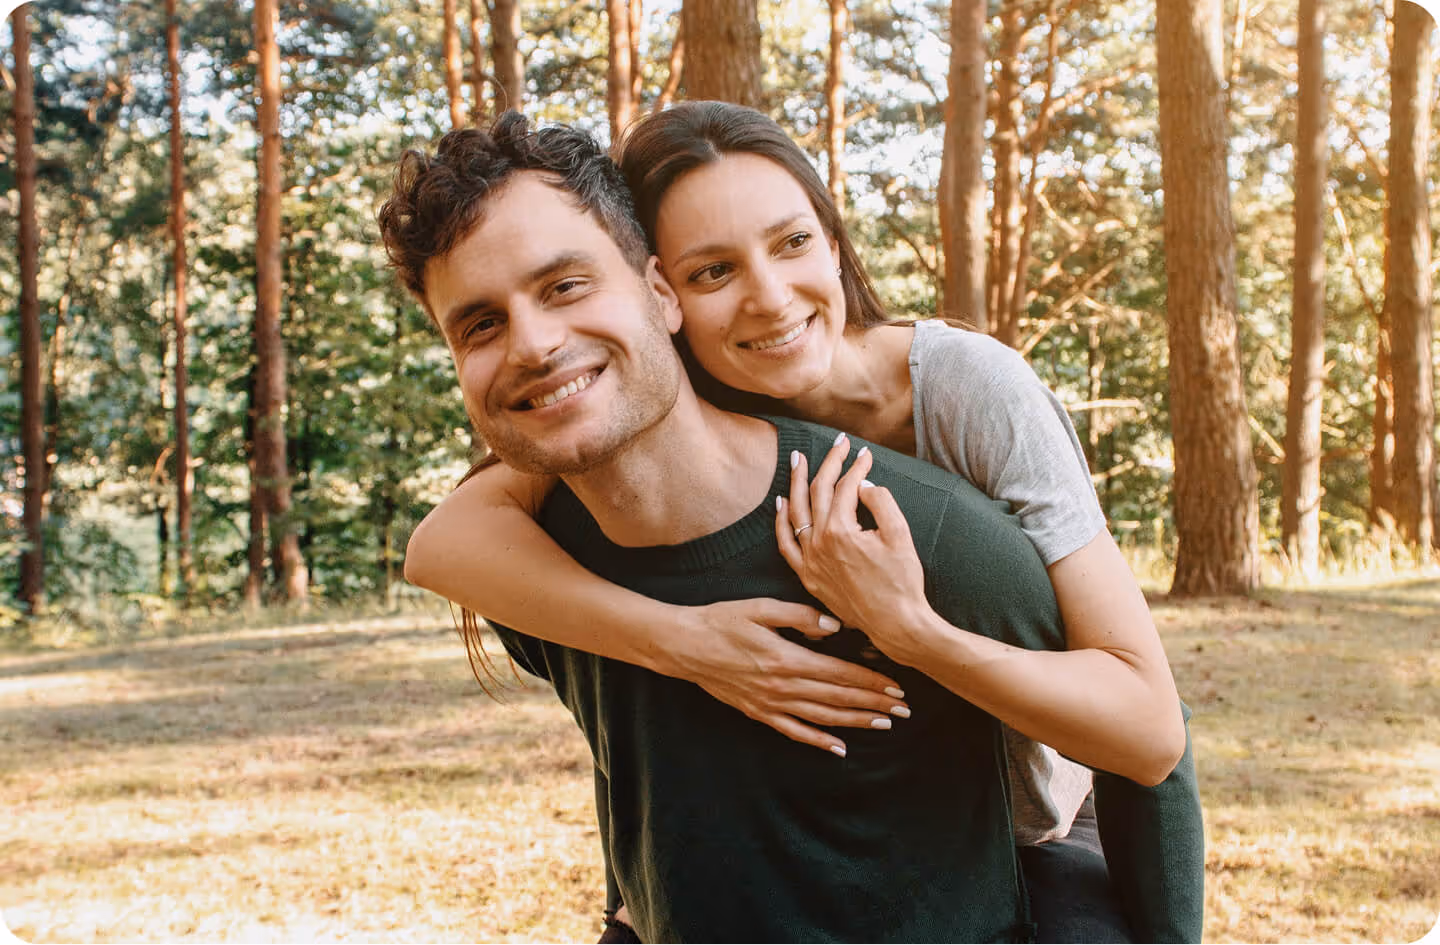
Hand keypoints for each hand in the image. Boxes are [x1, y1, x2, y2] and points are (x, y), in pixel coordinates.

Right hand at [665, 597, 910, 755]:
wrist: (684, 646)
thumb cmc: (722, 621)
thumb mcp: (760, 608)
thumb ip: (799, 616)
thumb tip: (835, 627)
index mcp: (787, 658)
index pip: (840, 673)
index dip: (871, 680)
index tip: (896, 685)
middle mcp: (783, 686)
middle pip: (838, 698)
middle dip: (874, 703)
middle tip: (904, 709)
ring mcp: (770, 703)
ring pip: (822, 717)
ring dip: (856, 721)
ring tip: (884, 724)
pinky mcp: (758, 713)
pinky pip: (794, 731)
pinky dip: (818, 741)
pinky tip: (839, 748)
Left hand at [776, 434, 934, 665]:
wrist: (896, 625)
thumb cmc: (902, 582)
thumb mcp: (900, 536)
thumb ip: (882, 502)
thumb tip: (864, 485)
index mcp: (841, 531)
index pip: (846, 488)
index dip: (857, 467)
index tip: (866, 454)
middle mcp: (819, 543)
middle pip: (818, 492)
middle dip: (830, 463)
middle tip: (839, 443)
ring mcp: (810, 561)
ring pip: (796, 512)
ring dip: (796, 482)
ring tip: (799, 458)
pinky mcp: (808, 577)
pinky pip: (786, 544)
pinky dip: (781, 521)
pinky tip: (782, 502)